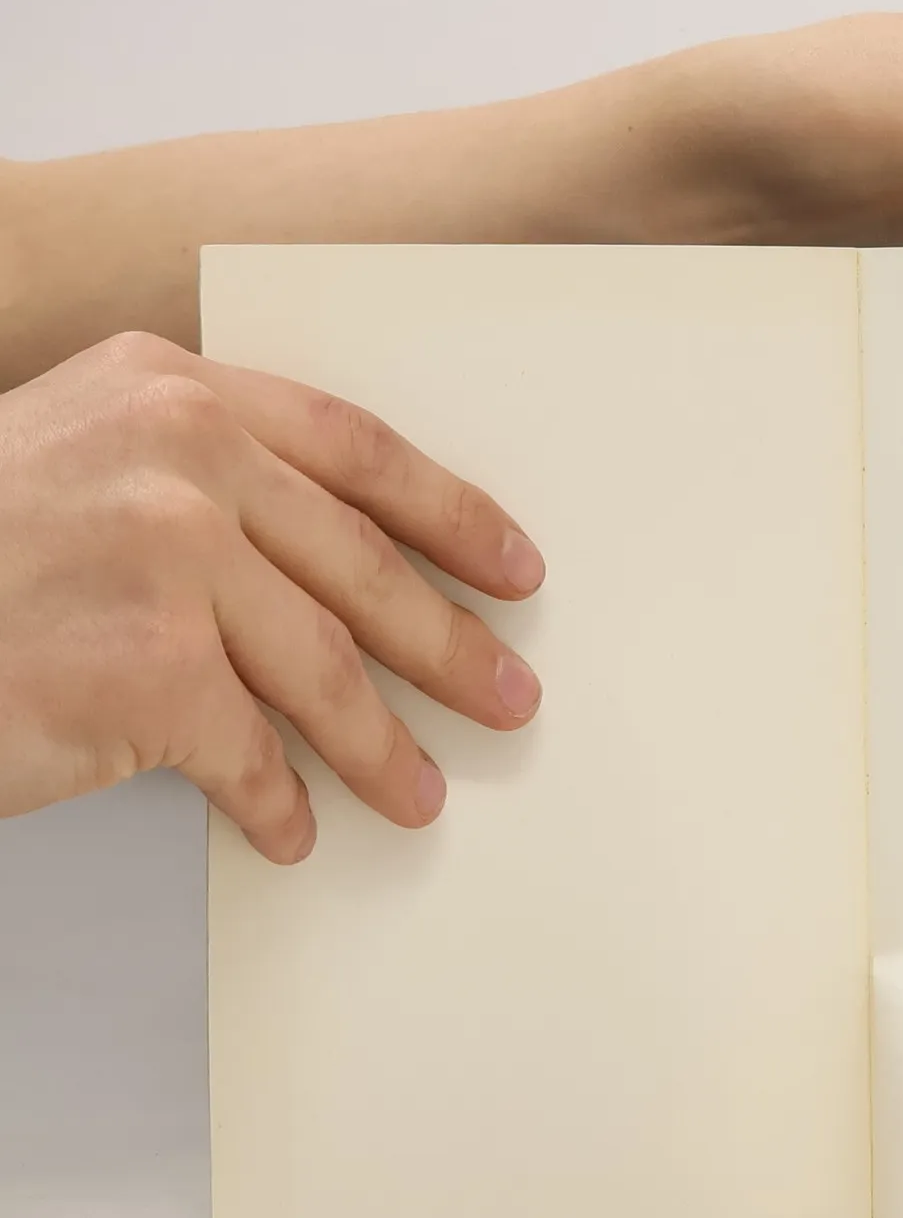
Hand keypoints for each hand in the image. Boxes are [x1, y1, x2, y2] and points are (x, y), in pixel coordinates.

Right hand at [0, 333, 544, 860]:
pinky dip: (278, 804)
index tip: (513, 567)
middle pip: (364, 567)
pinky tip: (292, 829)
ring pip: (324, 669)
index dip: (453, 514)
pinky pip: (249, 754)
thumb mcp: (73, 456)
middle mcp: (179, 457)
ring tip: (421, 791)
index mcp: (172, 388)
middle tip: (508, 694)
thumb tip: (332, 574)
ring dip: (384, 746)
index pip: (357, 450)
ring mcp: (166, 561)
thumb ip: (197, 481)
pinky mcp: (147, 670)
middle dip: (449, 645)